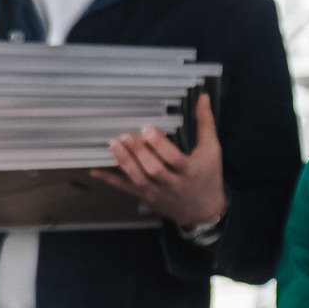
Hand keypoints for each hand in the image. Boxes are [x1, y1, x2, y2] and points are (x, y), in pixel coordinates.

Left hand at [90, 92, 226, 227]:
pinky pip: (126, 188)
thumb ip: (205, 123)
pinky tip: (96, 169)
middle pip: (153, 169)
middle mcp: (173, 183)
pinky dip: (110, 179)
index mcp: (190, 170)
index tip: (148, 128)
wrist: (203, 210)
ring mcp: (157, 192)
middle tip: (126, 135)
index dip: (159, 144)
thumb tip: (203, 97)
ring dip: (124, 162)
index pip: (173, 158)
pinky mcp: (146, 197)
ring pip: (138, 179)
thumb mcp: (212, 149)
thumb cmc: (208, 176)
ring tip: (113, 145)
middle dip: (138, 152)